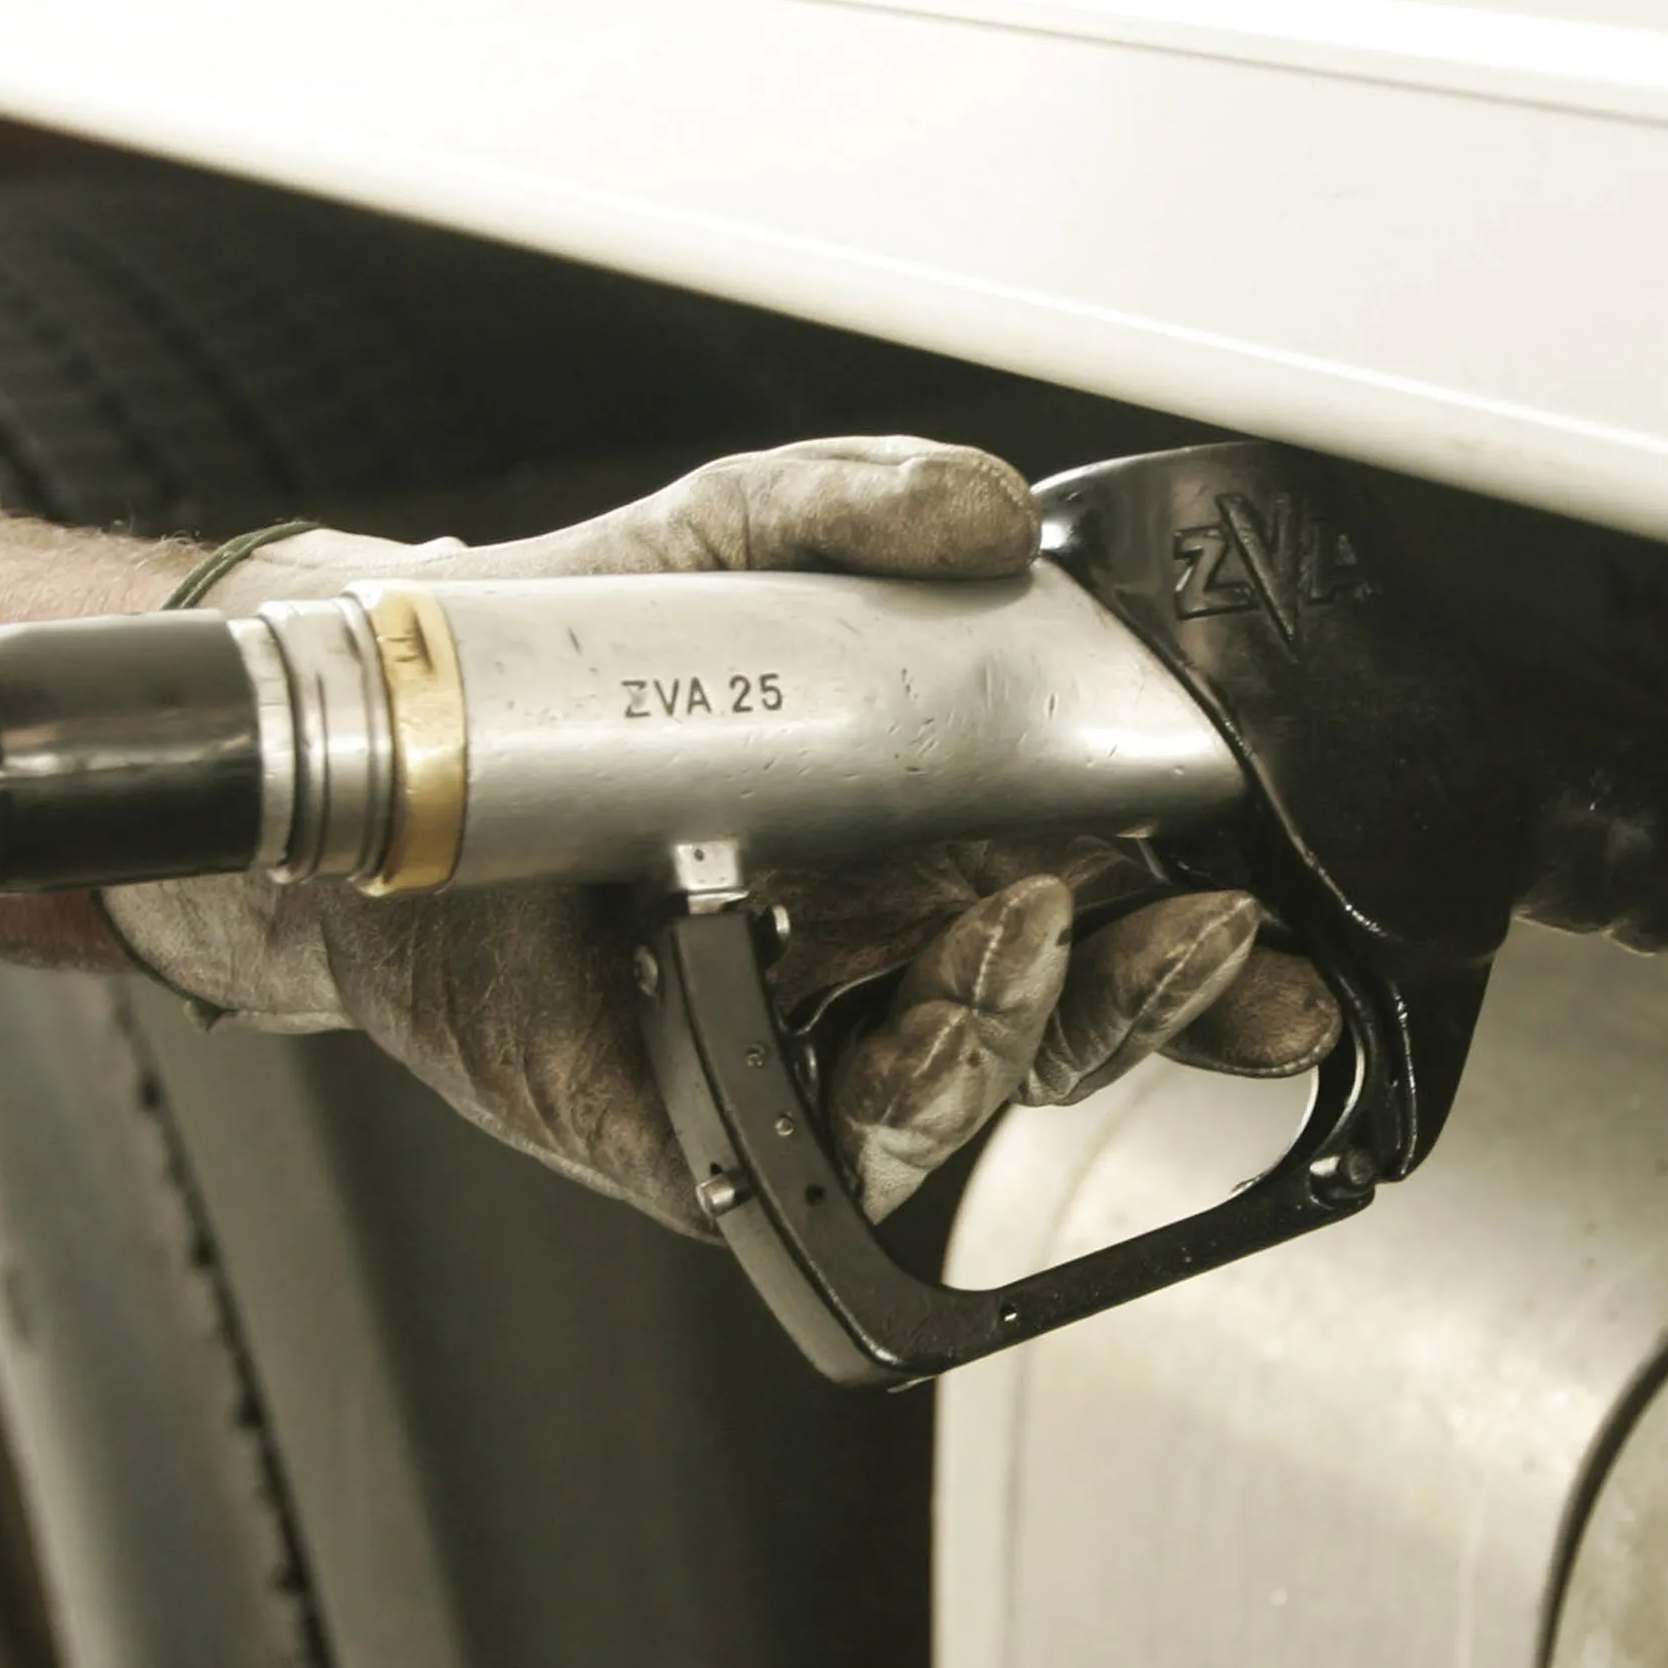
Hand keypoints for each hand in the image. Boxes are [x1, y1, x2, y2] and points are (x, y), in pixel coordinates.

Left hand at [104, 437, 1338, 1231]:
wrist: (386, 743)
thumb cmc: (565, 656)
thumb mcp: (726, 538)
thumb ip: (855, 505)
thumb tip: (986, 512)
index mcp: (937, 848)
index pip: (1110, 921)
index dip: (1205, 957)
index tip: (1280, 949)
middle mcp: (884, 963)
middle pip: (1067, 1027)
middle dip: (1148, 998)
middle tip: (1185, 928)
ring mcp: (792, 1053)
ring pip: (960, 1096)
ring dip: (1020, 1032)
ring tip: (1013, 930)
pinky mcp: (696, 1135)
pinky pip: (815, 1162)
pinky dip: (883, 1102)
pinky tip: (894, 1017)